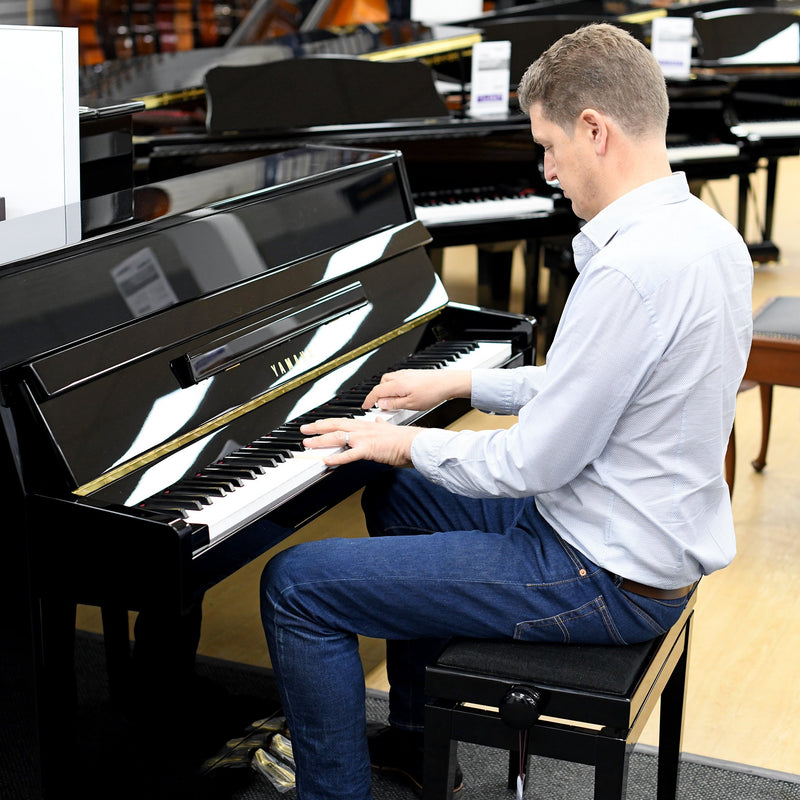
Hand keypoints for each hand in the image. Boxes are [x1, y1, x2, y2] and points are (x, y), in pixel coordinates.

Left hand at [300, 416, 422, 466]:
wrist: (414, 443)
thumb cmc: (403, 438)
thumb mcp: (388, 427)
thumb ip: (380, 424)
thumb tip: (378, 420)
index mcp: (366, 424)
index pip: (342, 421)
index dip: (327, 422)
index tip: (316, 423)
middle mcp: (362, 429)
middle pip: (335, 426)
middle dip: (317, 427)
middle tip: (303, 430)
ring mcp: (364, 439)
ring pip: (338, 437)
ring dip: (321, 440)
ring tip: (308, 443)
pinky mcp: (368, 450)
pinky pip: (349, 455)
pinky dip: (337, 457)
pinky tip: (326, 460)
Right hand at [361, 369, 470, 412]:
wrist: (448, 383)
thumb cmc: (432, 392)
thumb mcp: (411, 404)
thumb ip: (394, 404)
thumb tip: (382, 404)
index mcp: (397, 384)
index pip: (376, 391)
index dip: (369, 400)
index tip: (365, 406)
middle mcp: (400, 376)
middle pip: (381, 384)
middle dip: (378, 395)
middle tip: (380, 406)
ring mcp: (407, 374)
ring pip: (390, 381)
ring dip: (387, 391)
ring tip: (393, 402)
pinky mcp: (413, 374)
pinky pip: (398, 380)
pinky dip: (395, 387)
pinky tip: (403, 395)